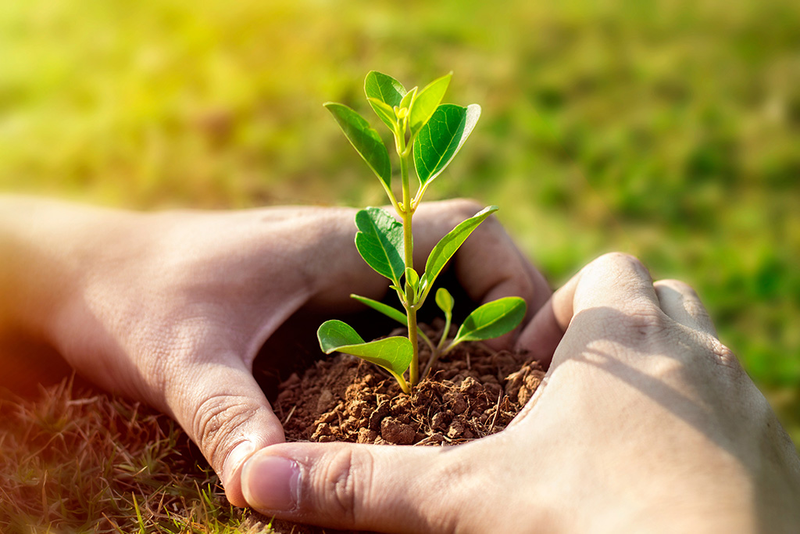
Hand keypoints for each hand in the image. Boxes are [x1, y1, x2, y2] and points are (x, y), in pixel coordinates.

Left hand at [0, 196, 548, 507]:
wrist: (87, 274)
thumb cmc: (134, 297)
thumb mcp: (183, 361)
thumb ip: (230, 419)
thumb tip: (268, 490)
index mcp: (341, 244)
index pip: (464, 232)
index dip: (514, 281)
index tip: (520, 353)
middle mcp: (353, 257)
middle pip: (468, 267)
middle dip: (506, 322)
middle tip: (516, 397)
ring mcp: (340, 284)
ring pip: (439, 299)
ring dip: (470, 344)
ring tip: (482, 412)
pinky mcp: (323, 312)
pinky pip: (400, 326)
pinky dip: (429, 359)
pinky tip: (419, 415)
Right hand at [242, 253, 799, 532]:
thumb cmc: (598, 526)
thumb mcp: (470, 500)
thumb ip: (367, 486)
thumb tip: (257, 479)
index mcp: (623, 336)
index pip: (607, 273)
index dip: (566, 307)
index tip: (533, 367)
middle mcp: (696, 354)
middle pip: (666, 298)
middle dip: (619, 333)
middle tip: (570, 397)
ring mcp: (747, 403)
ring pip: (708, 352)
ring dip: (664, 379)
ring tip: (612, 439)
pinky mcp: (778, 455)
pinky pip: (742, 415)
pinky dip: (704, 429)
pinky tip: (663, 484)